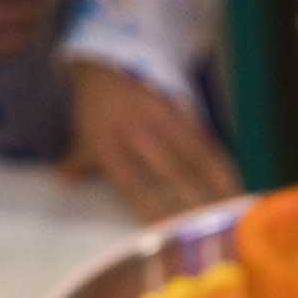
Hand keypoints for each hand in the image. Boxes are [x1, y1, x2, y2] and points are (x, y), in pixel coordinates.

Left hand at [63, 61, 240, 219]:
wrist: (108, 59)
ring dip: (217, 187)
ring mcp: (163, 120)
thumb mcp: (80, 134)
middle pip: (172, 175)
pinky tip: (236, 186)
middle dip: (194, 204)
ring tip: (234, 214)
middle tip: (214, 233)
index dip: (156, 214)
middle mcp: (139, 133)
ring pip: (195, 158)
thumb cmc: (94, 108)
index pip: (136, 189)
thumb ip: (77, 162)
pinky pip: (206, 142)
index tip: (174, 238)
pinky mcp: (182, 110)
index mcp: (110, 146)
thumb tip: (61, 181)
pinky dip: (222, 164)